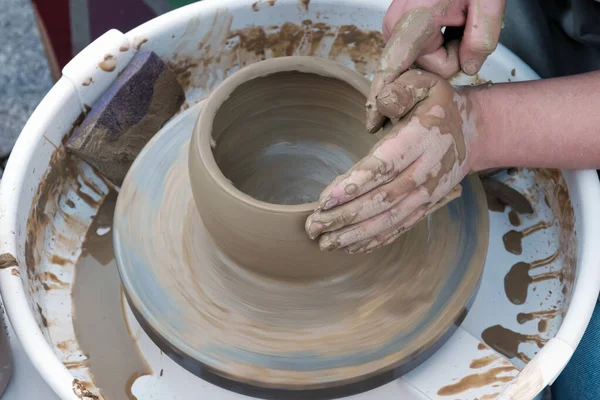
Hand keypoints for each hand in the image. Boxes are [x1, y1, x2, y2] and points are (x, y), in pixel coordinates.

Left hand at [306, 69, 479, 252]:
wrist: (474, 132)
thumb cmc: (437, 105)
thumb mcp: (424, 82)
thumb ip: (400, 91)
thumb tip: (379, 106)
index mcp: (421, 140)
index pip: (385, 166)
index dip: (355, 185)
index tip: (325, 200)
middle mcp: (426, 171)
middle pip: (382, 200)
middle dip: (346, 216)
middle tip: (312, 226)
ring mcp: (428, 193)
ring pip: (390, 219)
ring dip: (356, 234)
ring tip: (324, 243)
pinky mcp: (427, 206)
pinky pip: (401, 227)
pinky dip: (376, 239)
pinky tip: (351, 247)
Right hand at [367, 0, 504, 131]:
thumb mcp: (489, 1)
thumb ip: (482, 39)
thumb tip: (468, 69)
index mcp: (412, 23)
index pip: (392, 70)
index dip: (382, 99)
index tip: (372, 123)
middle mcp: (395, 29)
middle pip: (424, 71)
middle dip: (450, 58)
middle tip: (464, 25)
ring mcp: (395, 29)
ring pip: (425, 62)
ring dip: (447, 49)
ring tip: (458, 20)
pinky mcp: (400, 30)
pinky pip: (421, 52)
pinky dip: (440, 44)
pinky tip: (449, 24)